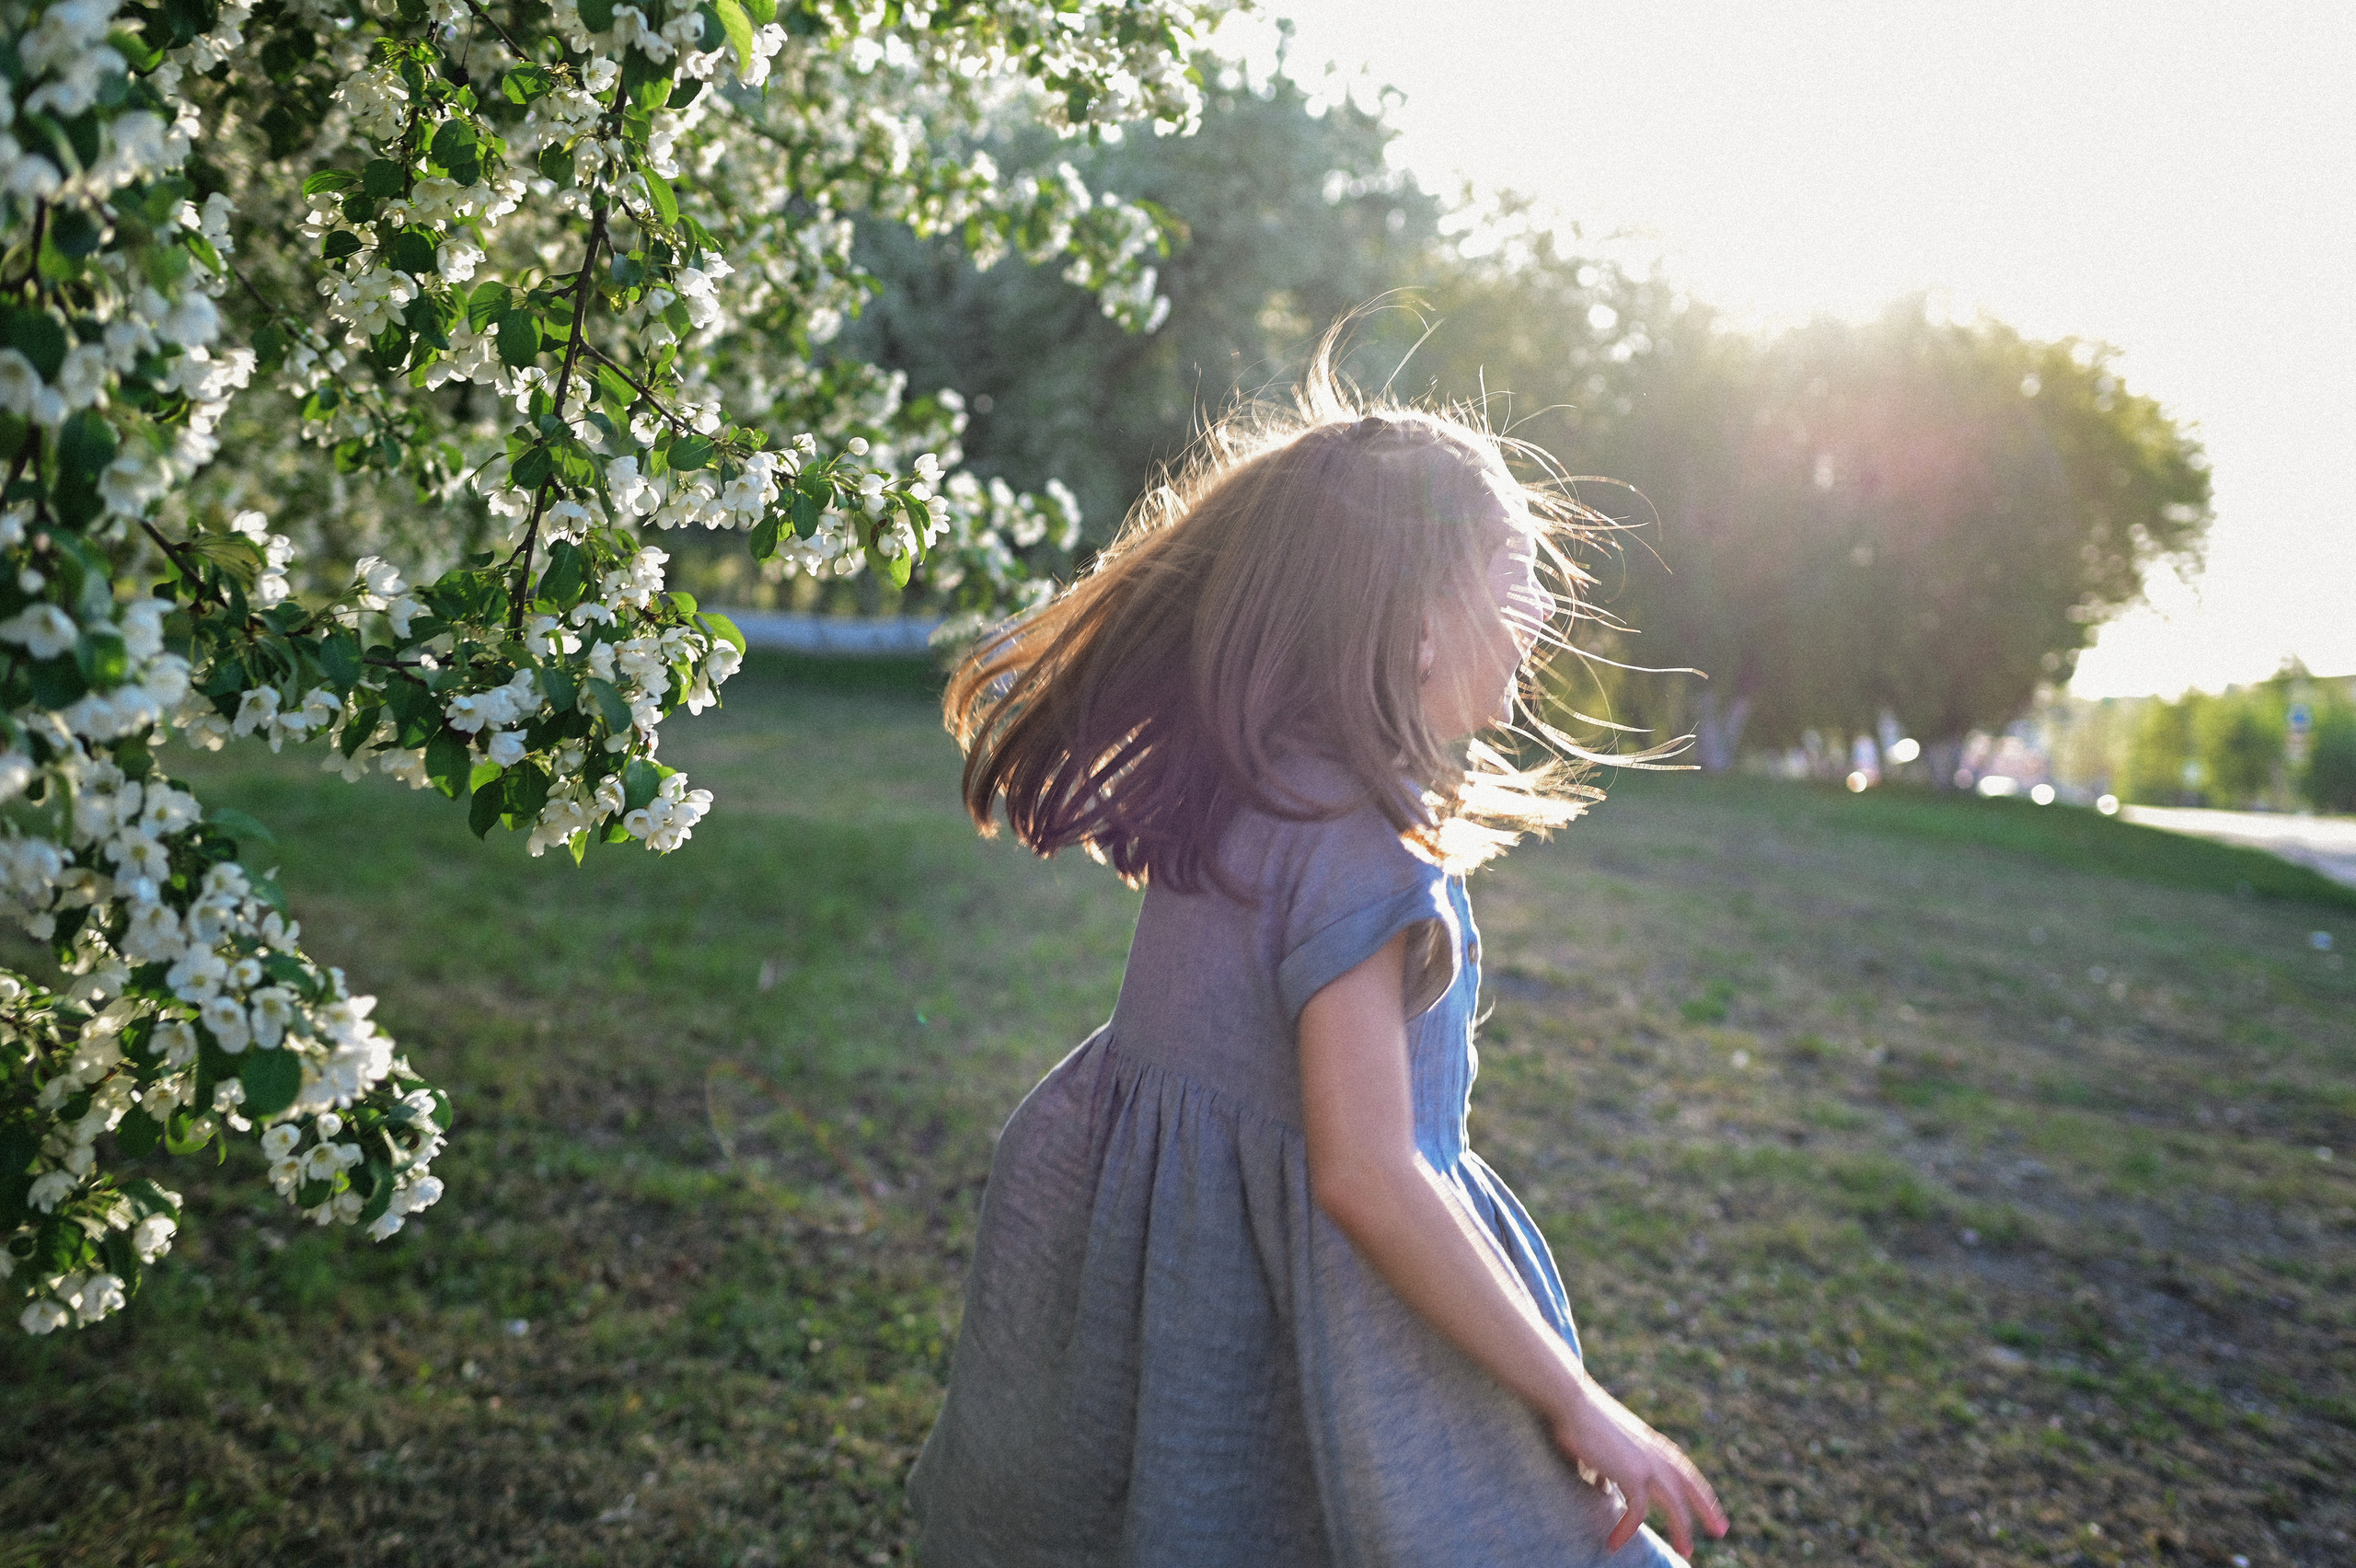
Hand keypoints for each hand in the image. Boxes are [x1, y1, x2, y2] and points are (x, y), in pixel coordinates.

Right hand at [1546, 1376, 1728, 1557]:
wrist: (1573, 1403)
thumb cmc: (1583, 1421)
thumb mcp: (1607, 1447)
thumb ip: (1611, 1467)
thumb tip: (1603, 1484)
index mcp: (1655, 1447)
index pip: (1687, 1474)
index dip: (1701, 1495)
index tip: (1712, 1510)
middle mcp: (1658, 1456)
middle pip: (1691, 1489)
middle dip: (1707, 1512)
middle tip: (1720, 1532)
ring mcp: (1648, 1465)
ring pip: (1675, 1506)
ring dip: (1681, 1529)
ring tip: (1685, 1551)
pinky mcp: (1632, 1474)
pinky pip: (1636, 1513)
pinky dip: (1626, 1530)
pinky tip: (1615, 1543)